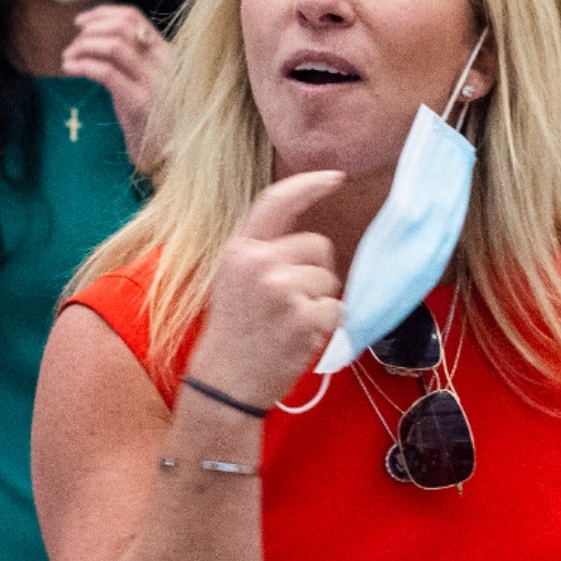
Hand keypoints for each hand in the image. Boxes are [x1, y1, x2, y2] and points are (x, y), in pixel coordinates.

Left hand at [60, 5, 168, 169]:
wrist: (166, 151)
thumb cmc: (151, 113)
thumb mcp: (146, 78)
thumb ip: (131, 56)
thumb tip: (93, 35)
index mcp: (164, 51)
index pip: (133, 17)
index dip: (102, 13)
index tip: (80, 21)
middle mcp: (162, 61)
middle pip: (121, 28)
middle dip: (90, 31)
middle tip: (72, 44)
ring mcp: (152, 81)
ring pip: (113, 46)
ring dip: (83, 47)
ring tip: (67, 57)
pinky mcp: (139, 101)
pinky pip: (106, 73)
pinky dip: (83, 66)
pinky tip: (70, 69)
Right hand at [188, 171, 346, 407]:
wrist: (225, 382)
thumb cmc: (233, 332)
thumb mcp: (232, 280)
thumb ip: (263, 252)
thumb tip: (309, 238)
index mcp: (238, 249)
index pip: (276, 201)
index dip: (309, 185)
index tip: (335, 178)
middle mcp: (258, 262)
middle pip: (318, 245)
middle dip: (315, 271)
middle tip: (287, 302)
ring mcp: (281, 288)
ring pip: (330, 280)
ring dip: (320, 302)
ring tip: (288, 323)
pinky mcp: (303, 316)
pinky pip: (336, 309)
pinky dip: (326, 325)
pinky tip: (298, 337)